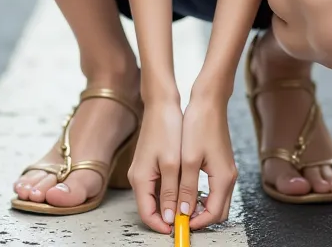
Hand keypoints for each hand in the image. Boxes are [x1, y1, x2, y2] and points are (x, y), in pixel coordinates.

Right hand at [128, 99, 182, 233]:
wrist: (162, 102)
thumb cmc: (166, 128)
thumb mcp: (171, 163)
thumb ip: (171, 191)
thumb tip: (171, 217)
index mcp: (140, 179)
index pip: (147, 214)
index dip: (163, 225)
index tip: (181, 228)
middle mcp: (138, 177)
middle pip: (152, 207)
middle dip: (170, 214)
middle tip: (191, 217)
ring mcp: (144, 170)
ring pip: (158, 196)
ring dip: (173, 202)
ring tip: (192, 203)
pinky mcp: (151, 162)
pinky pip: (160, 184)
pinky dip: (173, 189)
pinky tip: (187, 186)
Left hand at [177, 89, 237, 230]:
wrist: (209, 101)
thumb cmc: (199, 125)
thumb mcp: (188, 159)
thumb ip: (186, 188)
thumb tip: (183, 212)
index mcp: (223, 178)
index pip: (213, 214)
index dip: (196, 223)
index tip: (179, 223)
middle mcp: (229, 177)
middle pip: (218, 211)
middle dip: (199, 218)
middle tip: (179, 217)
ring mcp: (227, 170)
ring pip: (216, 200)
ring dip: (200, 207)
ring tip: (179, 205)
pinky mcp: (221, 163)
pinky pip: (214, 189)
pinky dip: (202, 195)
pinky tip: (186, 189)